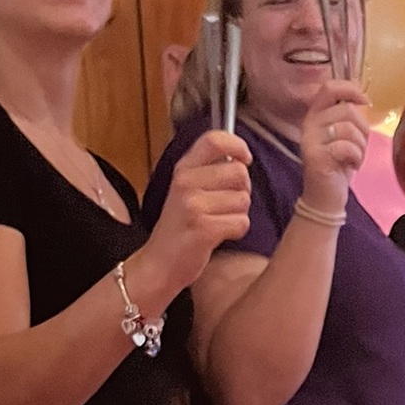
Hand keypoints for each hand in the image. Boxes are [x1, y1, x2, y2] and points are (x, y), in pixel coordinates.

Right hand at [141, 128, 251, 297]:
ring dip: (238, 214)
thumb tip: (241, 158)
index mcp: (183, 169)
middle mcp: (186, 182)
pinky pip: (241, 223)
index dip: (238, 146)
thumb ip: (208, 171)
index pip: (214, 139)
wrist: (159, 264)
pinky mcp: (204, 229)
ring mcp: (193, 205)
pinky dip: (237, 232)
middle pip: (239, 172)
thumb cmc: (180, 228)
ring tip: (219, 222)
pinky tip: (219, 236)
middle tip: (227, 204)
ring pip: (243, 200)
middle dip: (242, 190)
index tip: (245, 158)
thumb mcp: (186, 190)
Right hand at [299, 78, 368, 214]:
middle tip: (361, 146)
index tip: (365, 102)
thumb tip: (363, 99)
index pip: (329, 87)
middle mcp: (310, 123)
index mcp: (316, 114)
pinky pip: (345, 146)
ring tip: (355, 158)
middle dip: (363, 129)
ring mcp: (310, 140)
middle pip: (347, 110)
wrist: (325, 198)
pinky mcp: (315, 156)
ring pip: (348, 128)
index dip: (350, 89)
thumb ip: (348, 117)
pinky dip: (356, 157)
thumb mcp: (344, 136)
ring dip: (360, 146)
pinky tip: (352, 166)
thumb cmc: (338, 165)